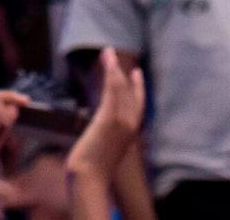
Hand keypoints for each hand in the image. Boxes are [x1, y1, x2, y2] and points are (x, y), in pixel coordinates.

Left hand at [67, 54, 144, 175]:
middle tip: (112, 54)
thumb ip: (109, 133)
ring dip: (113, 67)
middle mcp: (130, 125)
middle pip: (130, 92)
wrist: (90, 178)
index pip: (139, 105)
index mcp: (131, 133)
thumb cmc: (94, 169)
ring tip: (107, 52)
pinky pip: (112, 91)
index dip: (138, 87)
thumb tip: (102, 122)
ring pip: (120, 88)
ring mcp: (121, 121)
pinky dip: (110, 74)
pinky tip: (107, 63)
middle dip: (122, 71)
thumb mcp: (106, 148)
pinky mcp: (109, 118)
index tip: (136, 73)